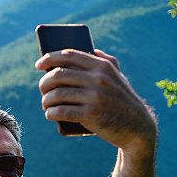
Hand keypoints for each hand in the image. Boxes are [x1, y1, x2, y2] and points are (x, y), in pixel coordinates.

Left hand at [35, 48, 156, 154]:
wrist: (138, 127)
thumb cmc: (123, 101)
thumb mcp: (119, 77)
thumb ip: (107, 61)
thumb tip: (92, 49)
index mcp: (102, 66)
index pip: (69, 55)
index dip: (49, 57)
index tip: (39, 64)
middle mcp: (98, 79)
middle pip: (58, 75)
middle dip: (44, 82)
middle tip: (42, 89)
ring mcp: (94, 97)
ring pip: (57, 94)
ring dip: (46, 100)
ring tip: (46, 104)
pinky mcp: (91, 115)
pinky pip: (61, 111)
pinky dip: (51, 113)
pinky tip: (49, 114)